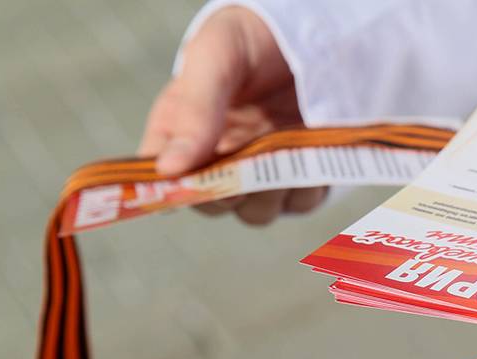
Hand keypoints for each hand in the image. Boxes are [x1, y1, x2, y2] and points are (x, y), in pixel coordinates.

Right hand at [138, 7, 326, 224]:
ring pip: (258, 212)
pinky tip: (311, 151)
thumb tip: (169, 169)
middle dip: (232, 192)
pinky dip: (307, 187)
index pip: (164, 181)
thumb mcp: (216, 56)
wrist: (313, 27)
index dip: (177, 191)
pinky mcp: (300, 174)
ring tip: (285, 150)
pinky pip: (301, 202)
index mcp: (180, 131)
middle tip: (251, 166)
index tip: (203, 180)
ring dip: (271, 194)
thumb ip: (195, 108)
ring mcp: (261, 169)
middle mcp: (218, 157)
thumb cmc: (248, 37)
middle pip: (214, 204)